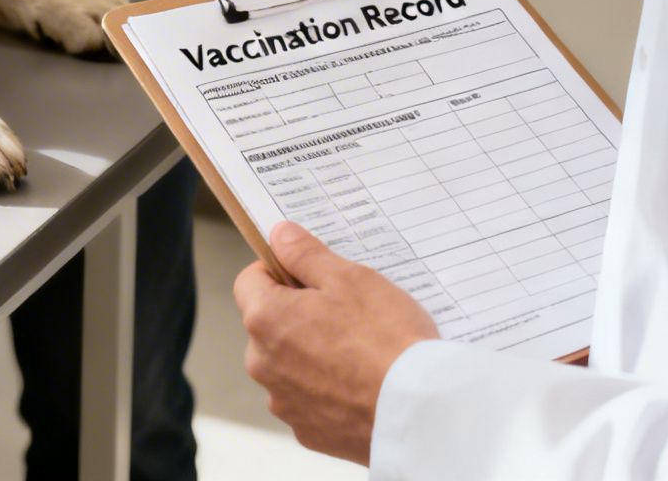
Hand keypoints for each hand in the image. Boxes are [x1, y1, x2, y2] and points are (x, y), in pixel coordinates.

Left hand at [234, 221, 439, 464]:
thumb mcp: (350, 278)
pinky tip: (362, 383)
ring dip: (312, 353)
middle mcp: (262, 363)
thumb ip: (306, 254)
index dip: (277, 270)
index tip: (308, 273)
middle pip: (269, 324)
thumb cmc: (386, 339)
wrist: (418, 410)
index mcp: (265, 319)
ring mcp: (283, 401)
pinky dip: (328, 389)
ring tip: (360, 351)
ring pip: (288, 364)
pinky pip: (309, 398)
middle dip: (298, 314)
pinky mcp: (307, 431)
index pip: (249, 281)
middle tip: (346, 312)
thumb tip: (279, 236)